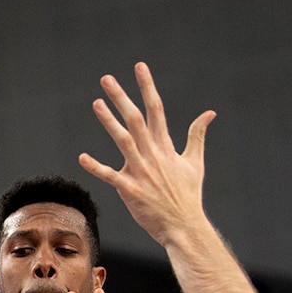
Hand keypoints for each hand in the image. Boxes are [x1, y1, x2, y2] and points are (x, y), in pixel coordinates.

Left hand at [78, 62, 214, 248]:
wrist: (183, 225)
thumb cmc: (188, 195)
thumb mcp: (195, 162)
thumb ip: (197, 135)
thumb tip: (209, 113)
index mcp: (166, 146)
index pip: (156, 109)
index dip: (147, 86)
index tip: (139, 67)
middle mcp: (153, 154)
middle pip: (136, 119)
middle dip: (121, 97)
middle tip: (107, 79)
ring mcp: (141, 171)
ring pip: (123, 140)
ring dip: (108, 121)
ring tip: (96, 103)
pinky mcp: (130, 190)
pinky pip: (110, 176)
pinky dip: (96, 167)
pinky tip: (82, 157)